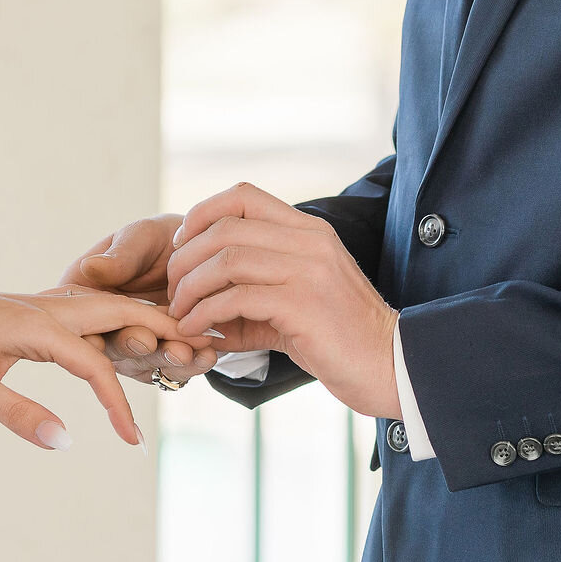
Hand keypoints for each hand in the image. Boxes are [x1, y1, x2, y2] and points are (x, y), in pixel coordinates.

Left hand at [0, 279, 190, 447]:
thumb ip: (18, 414)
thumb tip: (65, 442)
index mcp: (40, 327)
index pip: (98, 368)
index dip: (120, 408)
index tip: (134, 444)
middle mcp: (48, 309)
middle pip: (123, 315)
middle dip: (165, 333)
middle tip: (207, 350)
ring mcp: (40, 305)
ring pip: (107, 308)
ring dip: (144, 320)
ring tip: (179, 339)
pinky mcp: (29, 310)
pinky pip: (86, 312)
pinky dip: (116, 321)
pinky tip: (121, 334)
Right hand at [58, 215, 220, 385]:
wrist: (194, 253)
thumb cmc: (159, 239)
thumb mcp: (140, 238)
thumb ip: (120, 257)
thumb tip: (91, 267)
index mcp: (84, 295)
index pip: (87, 318)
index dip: (104, 331)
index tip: (135, 333)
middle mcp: (102, 326)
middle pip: (114, 346)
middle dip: (139, 348)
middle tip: (159, 345)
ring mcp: (132, 345)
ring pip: (145, 362)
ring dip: (167, 360)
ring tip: (188, 353)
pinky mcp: (159, 357)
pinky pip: (172, 368)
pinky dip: (190, 364)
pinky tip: (206, 356)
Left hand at [167, 183, 401, 419]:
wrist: (389, 366)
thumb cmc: (338, 339)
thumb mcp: (293, 305)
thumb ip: (249, 299)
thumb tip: (200, 312)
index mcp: (308, 230)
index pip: (243, 195)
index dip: (200, 214)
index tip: (181, 247)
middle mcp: (309, 241)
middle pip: (225, 227)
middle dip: (185, 258)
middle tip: (172, 290)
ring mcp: (308, 270)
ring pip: (226, 259)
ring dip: (190, 288)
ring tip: (179, 314)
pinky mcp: (302, 304)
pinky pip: (236, 298)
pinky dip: (205, 315)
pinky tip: (197, 332)